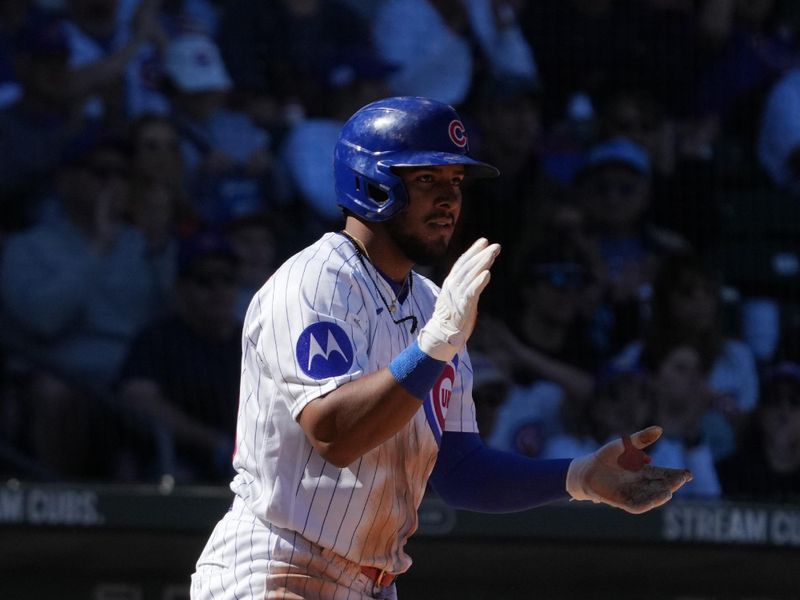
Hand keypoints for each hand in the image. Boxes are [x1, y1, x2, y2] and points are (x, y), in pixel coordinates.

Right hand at [418, 238, 500, 361]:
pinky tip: (487, 273)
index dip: (473, 251)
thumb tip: (478, 275)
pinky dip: (479, 282)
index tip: (484, 241)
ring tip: (493, 253)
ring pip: (470, 275)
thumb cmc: (452, 316)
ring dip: (482, 263)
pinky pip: (471, 292)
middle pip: (468, 266)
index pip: (462, 262)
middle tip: (495, 245)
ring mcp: (456, 295)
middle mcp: (452, 286)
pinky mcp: (462, 306)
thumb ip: (466, 285)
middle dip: (481, 254)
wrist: (441, 335)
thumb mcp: (458, 296)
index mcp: (451, 282)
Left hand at [566, 426, 691, 513]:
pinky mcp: (622, 501)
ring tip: (670, 491)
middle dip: (673, 484)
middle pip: (661, 486)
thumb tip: (660, 429)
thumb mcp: (625, 446)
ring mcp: (633, 494)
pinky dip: (647, 503)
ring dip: (660, 496)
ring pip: (651, 498)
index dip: (677, 476)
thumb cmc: (606, 457)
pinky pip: (637, 505)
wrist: (586, 469)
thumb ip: (641, 439)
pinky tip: (652, 500)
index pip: (665, 475)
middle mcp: (642, 485)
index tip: (688, 474)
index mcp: (645, 472)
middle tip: (682, 478)